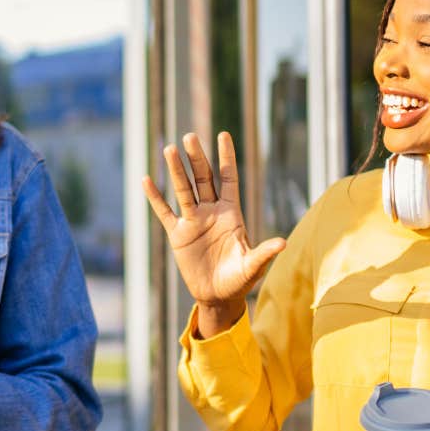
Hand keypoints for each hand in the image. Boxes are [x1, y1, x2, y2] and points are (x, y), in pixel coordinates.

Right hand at [141, 131, 285, 336]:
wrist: (218, 296)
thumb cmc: (240, 280)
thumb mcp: (253, 266)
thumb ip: (264, 253)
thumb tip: (282, 243)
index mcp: (231, 213)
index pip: (228, 178)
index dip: (226, 157)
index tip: (223, 135)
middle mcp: (211, 212)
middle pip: (203, 178)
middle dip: (197, 158)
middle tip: (190, 136)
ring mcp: (193, 221)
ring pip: (183, 190)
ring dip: (176, 171)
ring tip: (169, 149)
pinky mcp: (178, 235)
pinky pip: (164, 212)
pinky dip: (155, 197)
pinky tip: (146, 179)